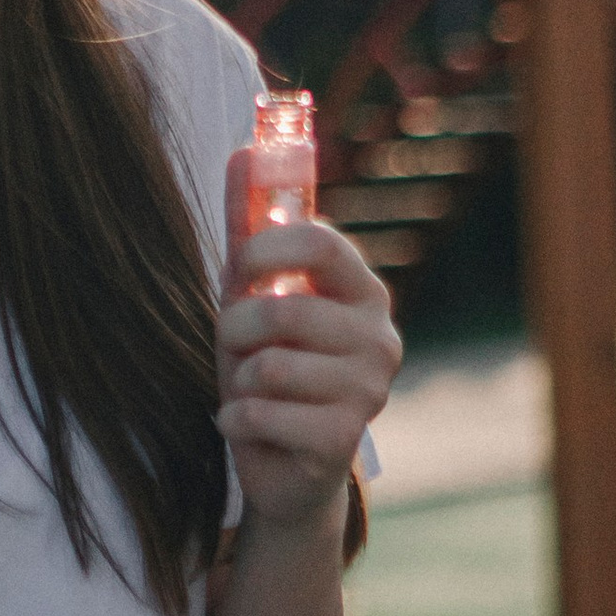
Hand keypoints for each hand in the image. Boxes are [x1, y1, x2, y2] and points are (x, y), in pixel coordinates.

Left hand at [217, 168, 400, 539]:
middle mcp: (380, 339)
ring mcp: (369, 393)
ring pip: (269, 366)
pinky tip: (250, 426)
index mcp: (364, 292)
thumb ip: (251, 229)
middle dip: (235, 329)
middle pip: (285, 310)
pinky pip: (261, 413)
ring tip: (248, 389)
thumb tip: (242, 149)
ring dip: (236, 378)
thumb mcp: (256, 296)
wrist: (286, 466)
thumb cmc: (271, 366)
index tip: (237, 268)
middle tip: (234, 347)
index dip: (265, 248)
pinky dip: (235, 419)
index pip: (321, 242)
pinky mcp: (342, 442)